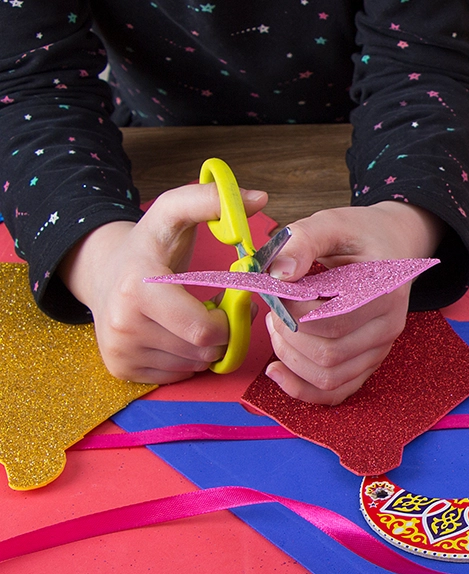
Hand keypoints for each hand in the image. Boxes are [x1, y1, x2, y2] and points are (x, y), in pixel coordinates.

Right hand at [60, 183, 269, 383]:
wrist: (102, 271)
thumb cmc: (149, 246)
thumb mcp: (174, 213)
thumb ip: (212, 201)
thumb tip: (259, 198)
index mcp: (137, 290)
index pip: (205, 331)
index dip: (228, 319)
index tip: (226, 299)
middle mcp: (122, 325)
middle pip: (202, 351)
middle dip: (221, 333)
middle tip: (215, 309)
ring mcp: (119, 351)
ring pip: (192, 366)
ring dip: (204, 346)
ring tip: (193, 317)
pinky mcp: (119, 368)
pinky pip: (176, 375)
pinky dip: (187, 359)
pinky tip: (176, 333)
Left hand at [262, 201, 444, 404]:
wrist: (392, 244)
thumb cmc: (360, 234)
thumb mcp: (331, 222)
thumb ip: (302, 241)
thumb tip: (277, 275)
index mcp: (384, 291)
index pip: (331, 321)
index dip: (292, 311)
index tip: (276, 289)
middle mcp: (388, 326)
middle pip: (328, 353)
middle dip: (287, 334)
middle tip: (273, 308)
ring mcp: (380, 349)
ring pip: (328, 377)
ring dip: (290, 358)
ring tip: (278, 327)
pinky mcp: (368, 362)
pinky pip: (336, 392)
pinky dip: (301, 389)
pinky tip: (277, 369)